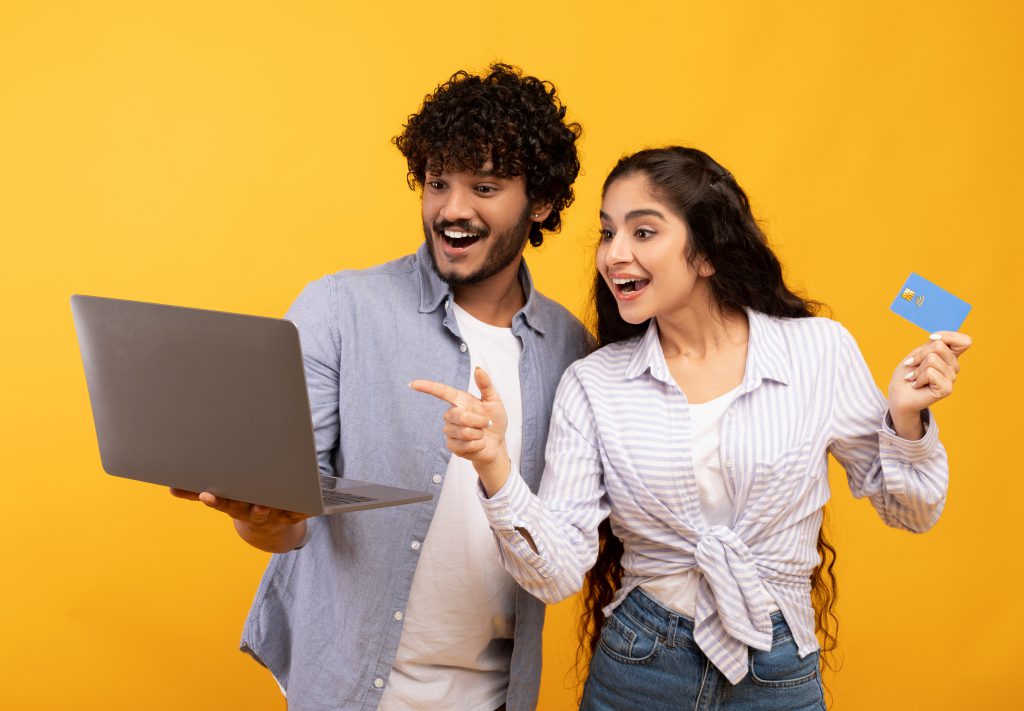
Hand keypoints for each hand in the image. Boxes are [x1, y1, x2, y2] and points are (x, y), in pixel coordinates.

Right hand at [169, 488, 310, 552]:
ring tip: (268, 504)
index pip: (223, 504)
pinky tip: (309, 503)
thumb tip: (171, 488)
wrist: (270, 529)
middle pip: (246, 510)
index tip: (206, 495)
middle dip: (241, 504)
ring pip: (272, 511)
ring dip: (272, 508)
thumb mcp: (223, 500)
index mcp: (236, 507)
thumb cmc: (243, 504)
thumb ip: (198, 493)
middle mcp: (253, 513)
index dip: (215, 501)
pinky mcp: (293, 515)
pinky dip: (304, 509)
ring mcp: (274, 515)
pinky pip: (299, 512)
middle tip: (248, 499)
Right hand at [410, 367, 511, 495]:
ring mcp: (450, 431)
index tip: (413, 384)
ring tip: (481, 434)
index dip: (427, 387)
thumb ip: (486, 385)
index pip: (441, 392)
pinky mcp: (451, 446)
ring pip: (464, 431)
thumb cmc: (494, 420)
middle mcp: (451, 414)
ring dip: (479, 433)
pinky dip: (478, 444)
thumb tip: (478, 369)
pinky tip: (479, 444)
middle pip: (460, 416)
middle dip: (478, 421)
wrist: (496, 444)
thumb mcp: (494, 400)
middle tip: (487, 423)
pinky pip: (465, 444)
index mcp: (459, 400)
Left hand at [888, 331, 972, 437]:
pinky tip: (917, 385)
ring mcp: (952, 378)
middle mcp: (954, 367)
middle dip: (920, 355)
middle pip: (939, 346)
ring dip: (917, 368)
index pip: (965, 341)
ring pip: (932, 359)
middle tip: (914, 366)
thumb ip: (932, 344)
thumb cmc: (907, 372)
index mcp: (950, 356)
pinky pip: (930, 372)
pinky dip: (918, 377)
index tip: (931, 339)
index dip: (948, 336)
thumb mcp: (918, 352)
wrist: (898, 393)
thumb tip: (936, 339)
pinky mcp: (947, 389)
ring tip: (915, 377)